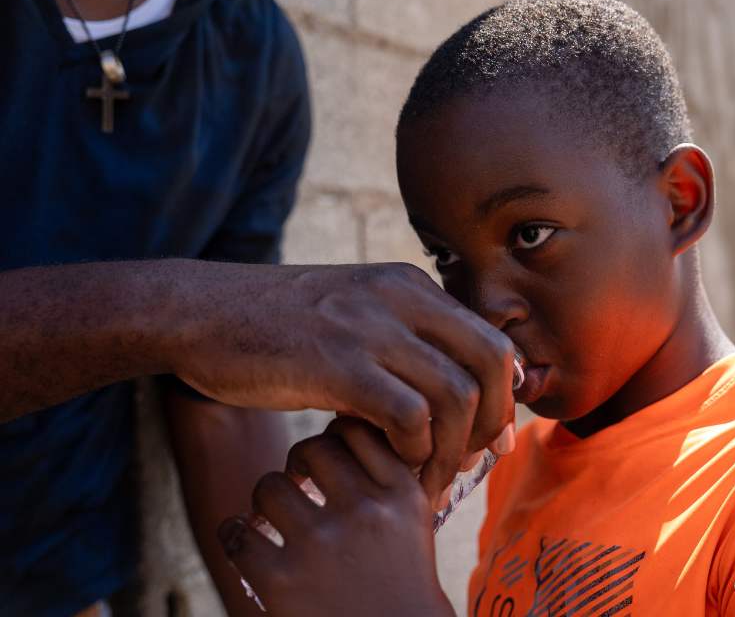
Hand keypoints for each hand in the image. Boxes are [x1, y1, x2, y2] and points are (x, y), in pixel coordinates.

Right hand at [173, 260, 516, 503]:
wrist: (202, 313)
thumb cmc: (279, 327)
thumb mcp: (355, 313)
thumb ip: (404, 339)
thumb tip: (454, 395)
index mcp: (410, 285)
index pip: (491, 340)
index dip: (506, 396)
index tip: (494, 438)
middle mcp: (400, 298)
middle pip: (490, 362)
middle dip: (492, 421)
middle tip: (473, 460)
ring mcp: (369, 328)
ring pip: (455, 395)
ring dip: (452, 449)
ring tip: (429, 475)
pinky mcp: (337, 363)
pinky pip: (408, 416)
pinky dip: (413, 451)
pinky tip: (394, 463)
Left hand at [218, 417, 454, 616]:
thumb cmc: (402, 584)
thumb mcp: (414, 524)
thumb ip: (389, 478)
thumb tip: (343, 428)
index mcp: (402, 495)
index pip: (356, 430)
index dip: (335, 437)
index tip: (328, 458)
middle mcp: (366, 511)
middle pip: (314, 449)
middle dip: (300, 461)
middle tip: (297, 482)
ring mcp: (322, 545)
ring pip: (270, 485)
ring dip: (267, 498)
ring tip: (272, 518)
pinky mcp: (281, 582)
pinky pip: (238, 534)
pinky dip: (234, 534)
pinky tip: (244, 541)